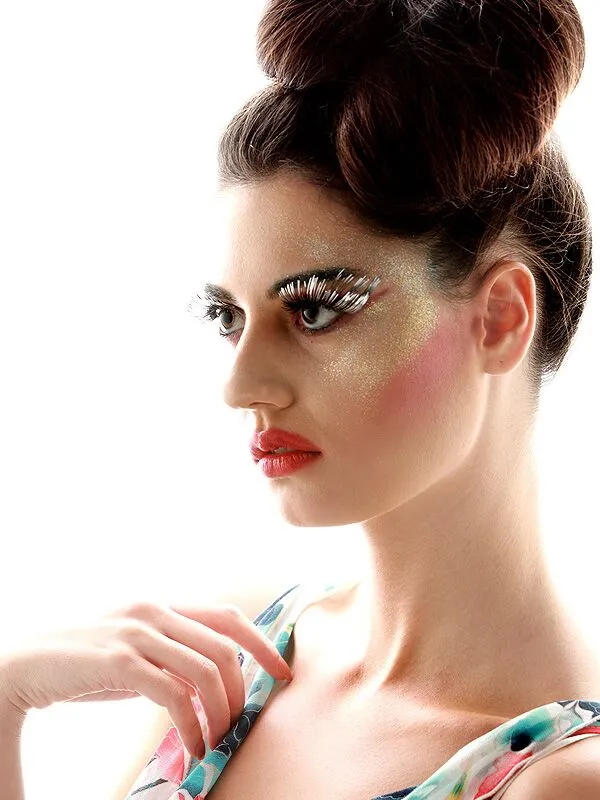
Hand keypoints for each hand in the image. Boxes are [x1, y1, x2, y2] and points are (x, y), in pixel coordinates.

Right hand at [0, 599, 292, 758]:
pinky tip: (193, 745)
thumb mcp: (135, 649)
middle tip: (241, 722)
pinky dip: (193, 724)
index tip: (282, 672)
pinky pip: (174, 695)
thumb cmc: (85, 661)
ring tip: (217, 741)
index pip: (228, 616)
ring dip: (220, 713)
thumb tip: (214, 682)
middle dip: (242, 688)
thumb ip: (171, 655)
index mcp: (162, 606)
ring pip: (205, 670)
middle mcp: (154, 612)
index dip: (261, 643)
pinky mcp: (120, 662)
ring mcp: (137, 634)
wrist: (27, 664)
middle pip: (224, 646)